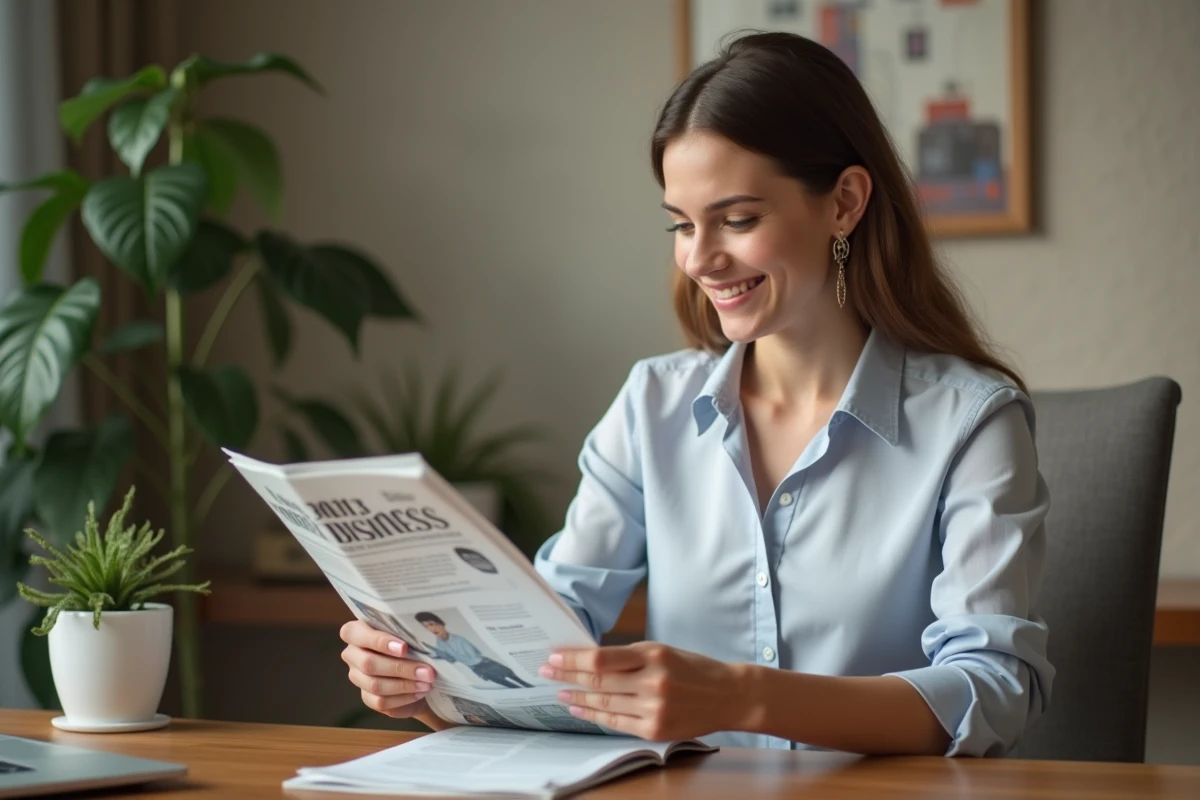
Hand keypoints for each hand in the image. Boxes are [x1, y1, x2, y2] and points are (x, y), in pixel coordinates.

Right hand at [340, 620, 436, 719]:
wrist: (417, 670)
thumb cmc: (411, 642)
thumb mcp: (410, 633)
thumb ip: (409, 632)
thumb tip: (427, 637)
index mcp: (357, 631)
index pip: (354, 633)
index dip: (378, 641)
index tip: (404, 648)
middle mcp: (352, 654)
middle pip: (368, 663)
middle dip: (401, 667)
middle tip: (427, 671)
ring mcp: (357, 677)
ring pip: (375, 685)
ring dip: (405, 684)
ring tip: (427, 683)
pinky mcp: (367, 697)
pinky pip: (380, 701)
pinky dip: (403, 698)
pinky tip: (419, 692)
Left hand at [538, 641, 746, 740]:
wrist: (728, 695)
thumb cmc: (693, 668)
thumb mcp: (662, 651)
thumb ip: (628, 656)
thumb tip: (588, 659)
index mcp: (653, 656)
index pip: (602, 659)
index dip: (573, 659)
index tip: (553, 656)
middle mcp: (652, 682)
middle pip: (598, 682)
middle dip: (568, 677)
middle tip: (546, 672)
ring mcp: (654, 709)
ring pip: (604, 704)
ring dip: (577, 698)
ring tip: (560, 692)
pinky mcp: (655, 730)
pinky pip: (616, 723)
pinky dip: (595, 716)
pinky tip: (580, 710)